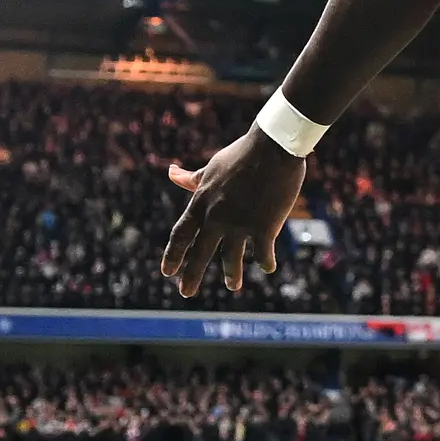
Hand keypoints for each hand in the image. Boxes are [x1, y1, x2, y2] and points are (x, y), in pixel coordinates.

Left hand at [160, 128, 307, 297]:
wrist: (273, 147)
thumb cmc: (242, 154)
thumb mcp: (212, 167)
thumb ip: (193, 178)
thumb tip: (172, 173)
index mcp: (201, 202)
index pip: (181, 234)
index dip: (173, 255)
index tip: (167, 272)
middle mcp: (217, 217)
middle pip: (200, 252)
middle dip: (192, 275)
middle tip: (185, 293)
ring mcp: (240, 224)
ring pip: (231, 258)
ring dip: (232, 275)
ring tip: (233, 286)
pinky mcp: (265, 226)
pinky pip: (262, 252)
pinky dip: (265, 262)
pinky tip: (268, 268)